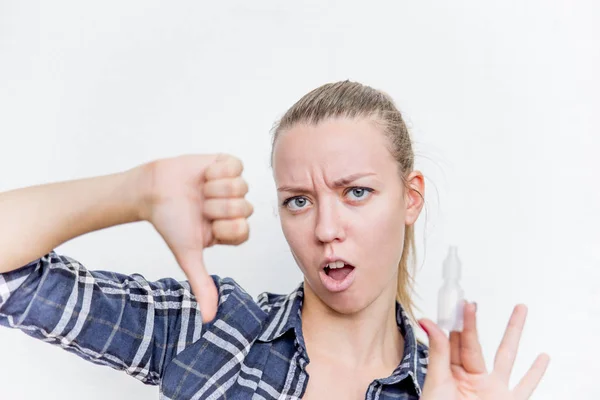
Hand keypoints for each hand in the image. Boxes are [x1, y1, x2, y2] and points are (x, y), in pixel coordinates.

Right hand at [140, 154, 252, 321]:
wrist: (152, 190)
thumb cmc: (170, 222)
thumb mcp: (187, 255)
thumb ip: (201, 284)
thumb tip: (209, 320)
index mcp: (232, 229)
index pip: (244, 230)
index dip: (223, 226)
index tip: (205, 225)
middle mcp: (236, 208)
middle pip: (243, 207)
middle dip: (216, 207)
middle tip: (200, 206)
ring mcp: (234, 186)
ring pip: (240, 186)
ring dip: (214, 189)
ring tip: (200, 190)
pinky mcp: (228, 164)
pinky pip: (236, 166)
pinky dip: (216, 170)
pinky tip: (205, 175)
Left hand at [419, 303, 549, 399]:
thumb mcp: (436, 383)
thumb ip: (438, 353)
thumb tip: (427, 321)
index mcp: (451, 374)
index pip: (455, 343)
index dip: (457, 324)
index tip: (459, 304)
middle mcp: (472, 379)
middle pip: (476, 345)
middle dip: (475, 323)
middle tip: (473, 303)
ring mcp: (492, 390)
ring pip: (506, 356)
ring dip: (514, 333)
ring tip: (520, 309)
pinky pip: (526, 386)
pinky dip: (536, 372)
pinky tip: (543, 356)